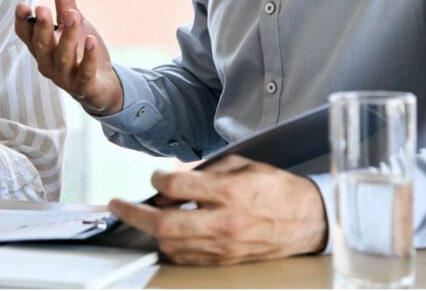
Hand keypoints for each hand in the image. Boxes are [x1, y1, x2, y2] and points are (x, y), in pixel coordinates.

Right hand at [14, 0, 122, 113]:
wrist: (101, 84)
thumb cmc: (80, 50)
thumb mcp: (72, 20)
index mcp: (41, 46)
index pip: (25, 34)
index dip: (22, 22)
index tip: (23, 6)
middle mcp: (48, 62)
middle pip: (41, 46)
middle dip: (42, 27)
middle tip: (43, 9)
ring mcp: (64, 77)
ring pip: (62, 57)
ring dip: (67, 37)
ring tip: (74, 16)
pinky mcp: (83, 86)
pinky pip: (84, 73)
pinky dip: (88, 58)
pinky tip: (92, 41)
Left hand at [108, 156, 327, 265]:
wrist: (308, 220)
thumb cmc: (274, 187)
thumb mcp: (241, 165)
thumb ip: (204, 173)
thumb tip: (170, 182)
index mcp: (230, 192)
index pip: (177, 187)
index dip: (158, 179)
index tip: (156, 177)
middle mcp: (225, 222)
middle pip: (165, 224)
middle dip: (134, 214)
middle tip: (117, 205)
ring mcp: (224, 246)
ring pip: (171, 245)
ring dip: (150, 230)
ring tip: (143, 216)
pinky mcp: (226, 261)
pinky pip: (187, 257)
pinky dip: (170, 245)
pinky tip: (166, 232)